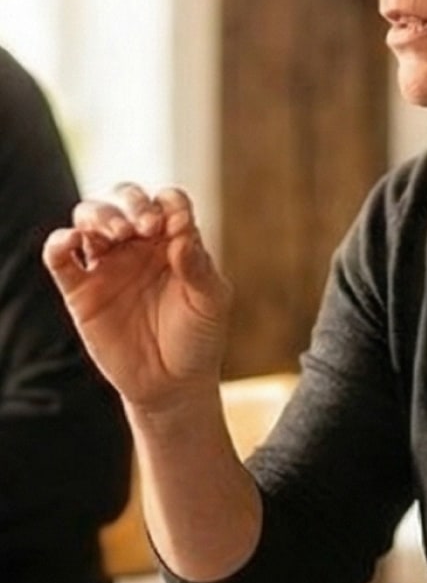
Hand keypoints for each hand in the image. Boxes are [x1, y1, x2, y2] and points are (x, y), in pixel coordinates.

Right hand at [44, 183, 231, 415]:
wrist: (173, 384)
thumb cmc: (199, 336)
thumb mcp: (211, 302)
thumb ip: (199, 266)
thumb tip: (181, 232)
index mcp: (173, 239)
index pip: (166, 201)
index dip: (169, 204)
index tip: (176, 227)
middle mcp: (138, 244)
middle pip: (124, 198)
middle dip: (133, 202)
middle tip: (146, 227)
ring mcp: (107, 264)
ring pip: (89, 216)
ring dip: (101, 215)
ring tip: (119, 233)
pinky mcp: (81, 290)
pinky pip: (60, 257)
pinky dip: (59, 242)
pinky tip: (71, 240)